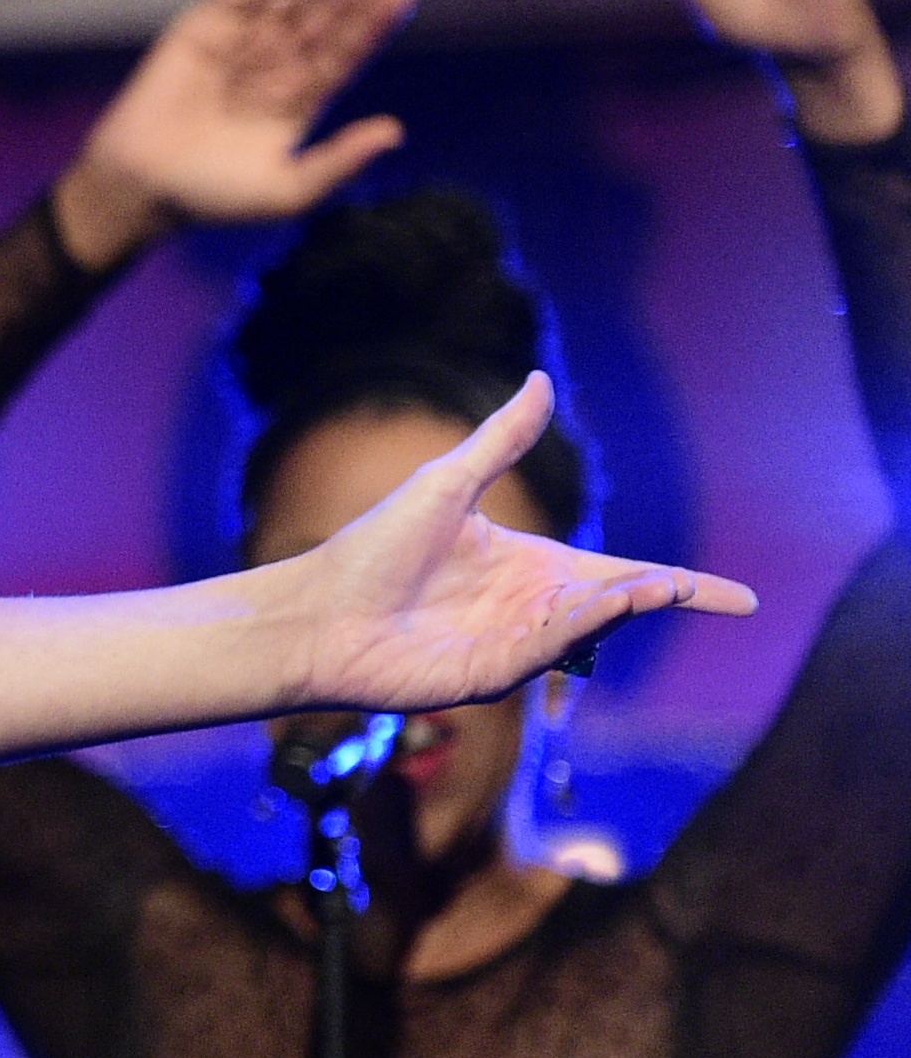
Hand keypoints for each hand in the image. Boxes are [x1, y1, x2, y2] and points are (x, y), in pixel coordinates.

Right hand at [54, 0, 421, 266]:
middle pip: (331, 10)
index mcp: (301, 97)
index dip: (376, 18)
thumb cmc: (212, 198)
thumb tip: (396, 130)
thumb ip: (340, 161)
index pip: (347, 48)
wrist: (140, 188)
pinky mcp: (205, 25)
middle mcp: (277, 62)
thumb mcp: (287, 191)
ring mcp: (242, 39)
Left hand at [286, 378, 750, 710]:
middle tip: (692, 586)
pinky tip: (597, 606)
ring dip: (621, 608)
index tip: (741, 598)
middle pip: (616, 604)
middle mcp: (530, 610)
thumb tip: (540, 379)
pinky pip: (543, 650)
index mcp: (530, 568)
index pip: (623, 575)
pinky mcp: (487, 677)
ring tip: (657, 585)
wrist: (315, 609)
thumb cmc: (373, 549)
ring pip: (587, 628)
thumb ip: (501, 440)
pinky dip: (574, 629)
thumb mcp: (447, 484)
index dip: (680, 586)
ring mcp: (513, 646)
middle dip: (657, 595)